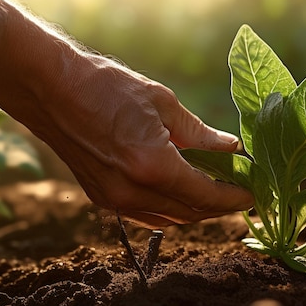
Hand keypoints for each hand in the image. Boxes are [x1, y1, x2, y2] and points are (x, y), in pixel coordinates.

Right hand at [15, 53, 253, 227]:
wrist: (51, 89)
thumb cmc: (105, 87)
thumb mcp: (161, 102)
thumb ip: (198, 133)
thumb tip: (230, 149)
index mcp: (152, 165)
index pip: (205, 195)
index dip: (234, 197)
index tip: (254, 192)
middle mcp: (132, 192)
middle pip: (190, 213)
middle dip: (219, 205)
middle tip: (239, 190)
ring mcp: (113, 199)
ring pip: (168, 219)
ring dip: (194, 209)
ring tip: (213, 190)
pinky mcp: (100, 198)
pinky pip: (145, 215)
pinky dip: (168, 209)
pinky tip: (179, 191)